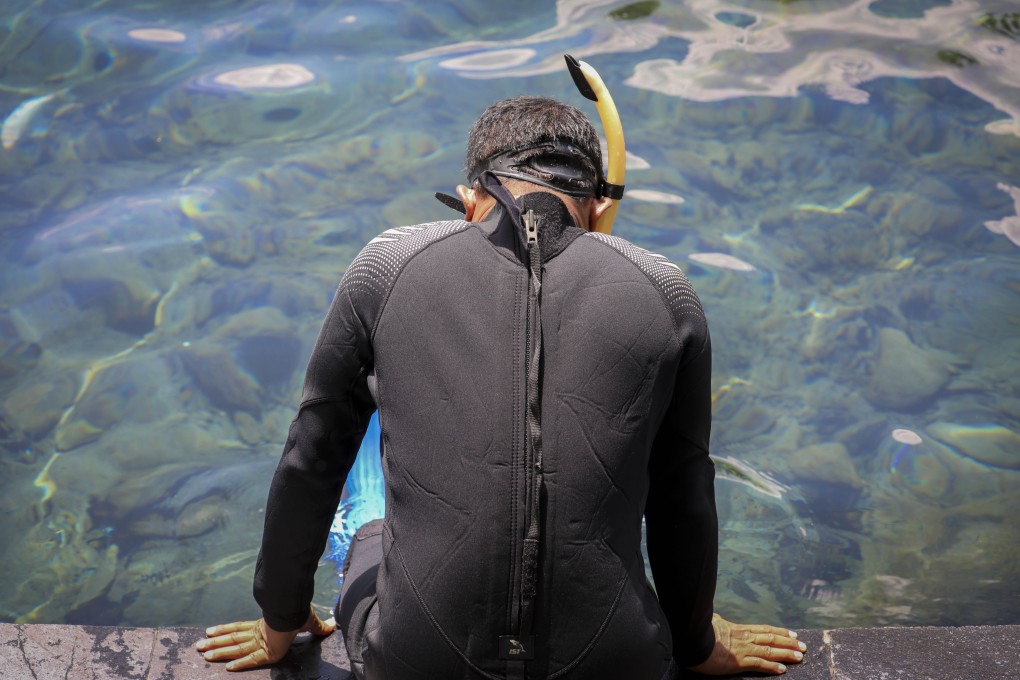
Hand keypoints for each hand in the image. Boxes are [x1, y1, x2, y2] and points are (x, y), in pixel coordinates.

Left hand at [196, 607, 334, 670]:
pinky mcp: (268, 650)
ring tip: (201, 652)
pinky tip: (227, 667)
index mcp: (265, 627)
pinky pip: (252, 658)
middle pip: (233, 640)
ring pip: (236, 647)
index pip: (241, 630)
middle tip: (197, 647)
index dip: (225, 632)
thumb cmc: (303, 613)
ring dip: (218, 650)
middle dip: (214, 643)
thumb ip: (318, 628)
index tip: (211, 633)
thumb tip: (333, 625)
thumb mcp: (309, 623)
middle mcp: (259, 634)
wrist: (302, 610)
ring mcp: (262, 641)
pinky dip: (240, 662)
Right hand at [688, 613, 805, 675]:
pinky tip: (782, 669)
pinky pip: (760, 664)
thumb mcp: (711, 622)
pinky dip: (772, 667)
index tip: (792, 634)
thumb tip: (717, 618)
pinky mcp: (739, 661)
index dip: (780, 632)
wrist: (693, 640)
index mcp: (739, 629)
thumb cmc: (699, 631)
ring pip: (770, 650)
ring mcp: (744, 649)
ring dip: (786, 653)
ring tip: (800, 657)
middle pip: (772, 639)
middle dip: (789, 643)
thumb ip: (718, 621)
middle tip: (803, 646)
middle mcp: (745, 638)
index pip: (764, 629)